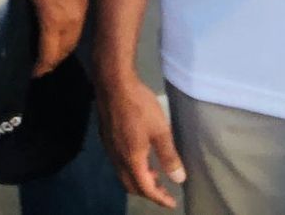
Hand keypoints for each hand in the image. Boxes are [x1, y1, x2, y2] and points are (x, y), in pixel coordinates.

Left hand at [13, 0, 87, 75]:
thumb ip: (23, 12)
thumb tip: (20, 27)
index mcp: (53, 20)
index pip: (49, 54)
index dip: (41, 67)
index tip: (33, 73)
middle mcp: (71, 21)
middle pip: (64, 52)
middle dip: (52, 62)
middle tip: (41, 66)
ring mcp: (81, 13)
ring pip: (74, 42)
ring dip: (62, 52)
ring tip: (50, 55)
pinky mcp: (85, 4)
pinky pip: (78, 30)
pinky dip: (69, 39)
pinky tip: (60, 37)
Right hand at [96, 70, 185, 207]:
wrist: (113, 82)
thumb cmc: (139, 105)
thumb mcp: (160, 130)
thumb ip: (169, 156)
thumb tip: (178, 180)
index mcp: (132, 159)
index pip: (145, 188)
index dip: (159, 198)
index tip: (172, 203)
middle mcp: (117, 157)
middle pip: (131, 185)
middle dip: (148, 191)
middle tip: (164, 189)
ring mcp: (109, 147)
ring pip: (123, 173)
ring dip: (139, 178)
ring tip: (155, 172)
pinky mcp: (106, 137)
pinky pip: (118, 162)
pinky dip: (131, 167)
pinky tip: (140, 155)